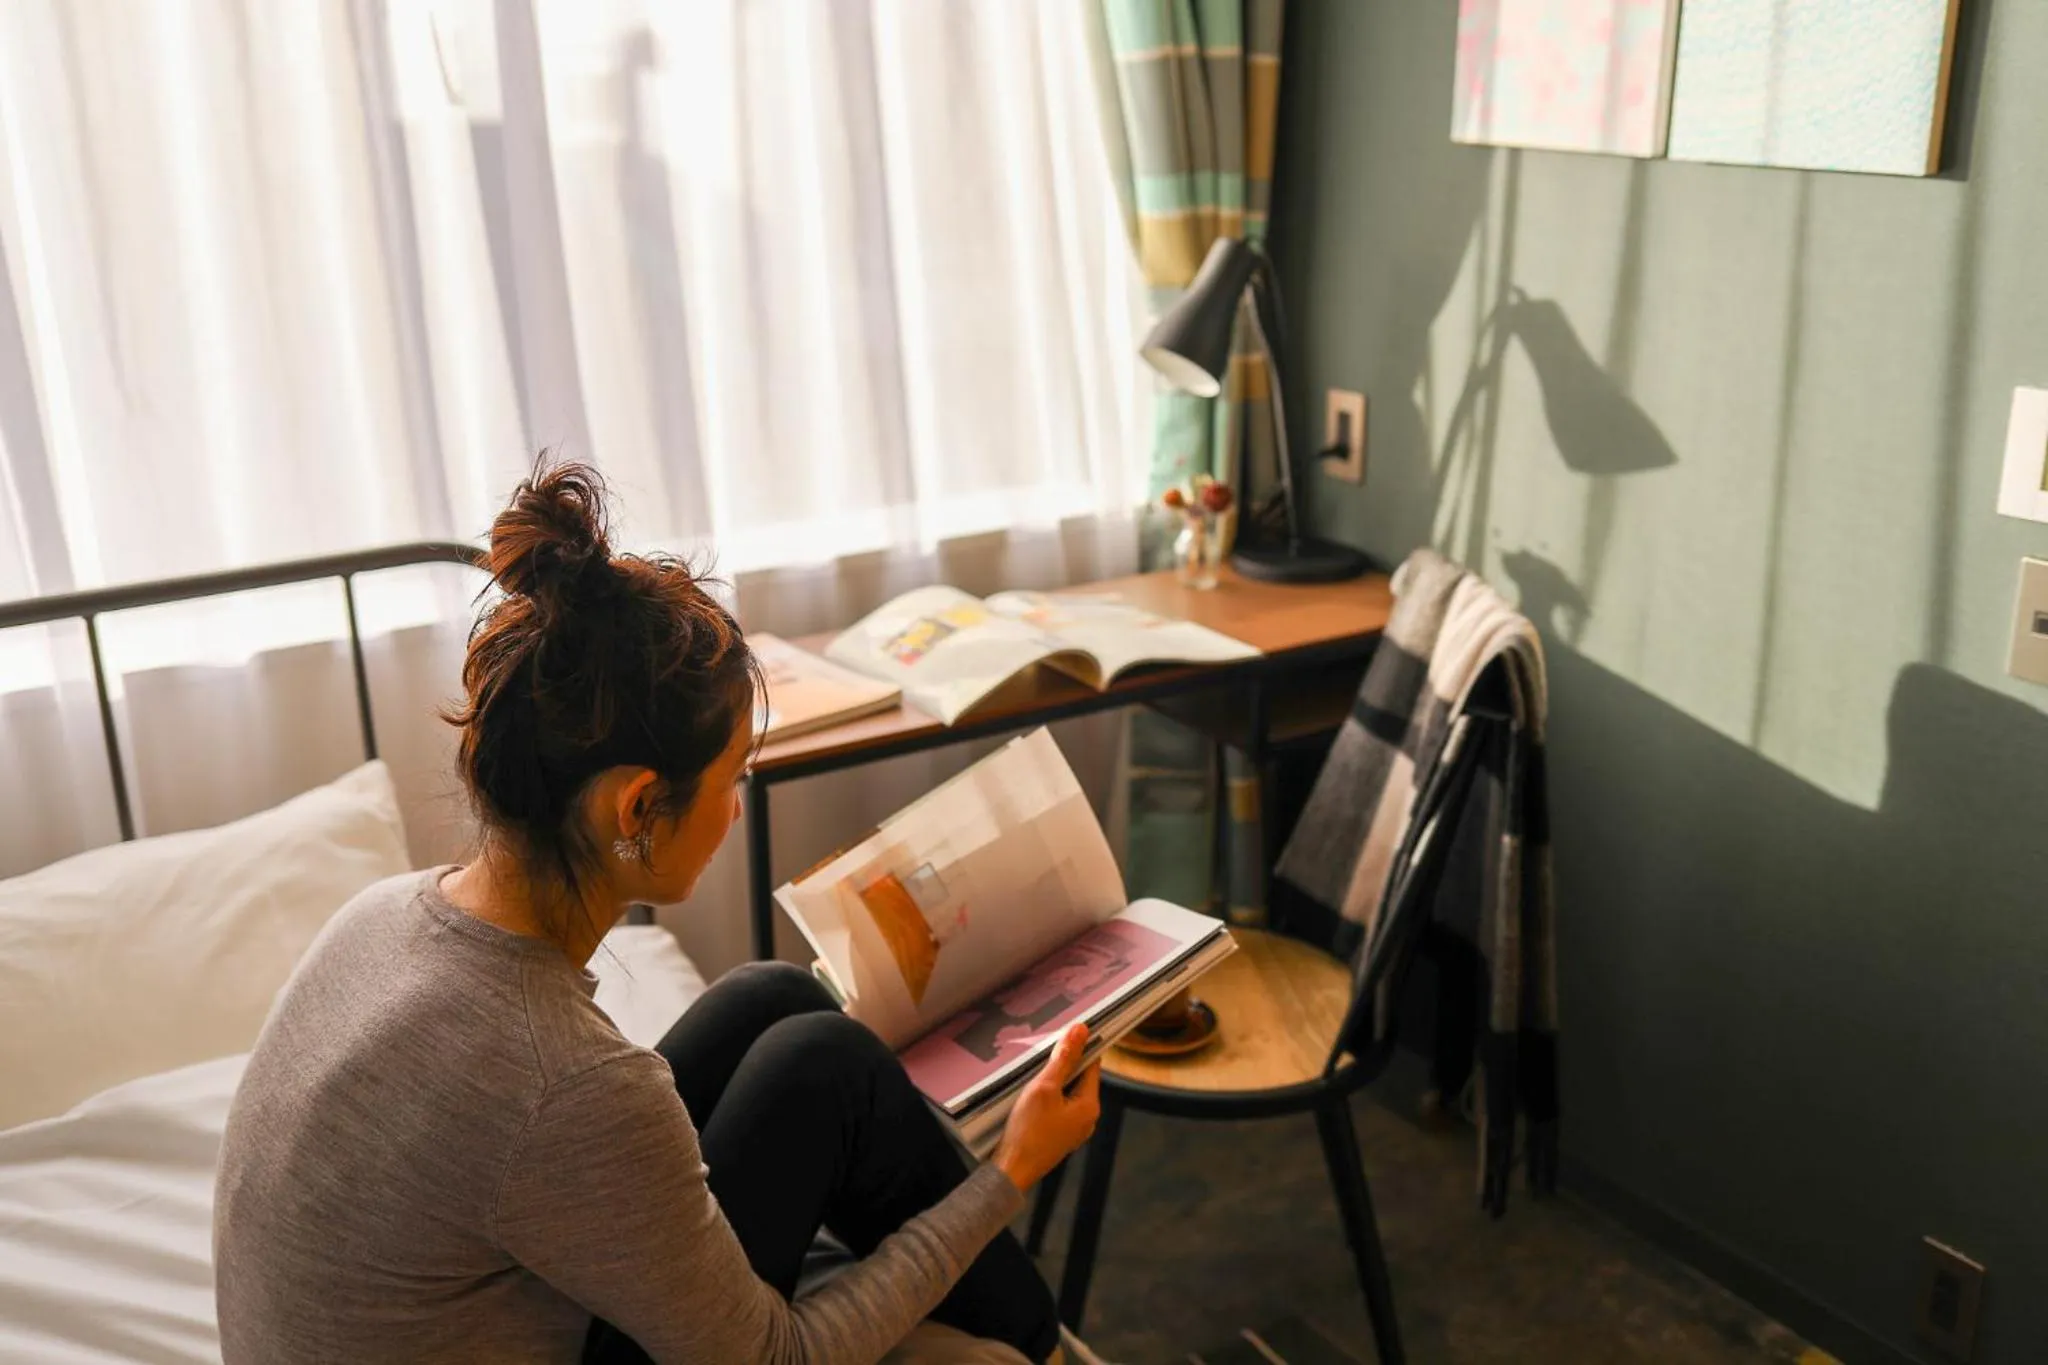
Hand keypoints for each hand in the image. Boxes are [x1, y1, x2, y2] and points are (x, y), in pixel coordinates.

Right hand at [992, 1023, 1100, 1191]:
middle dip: (1065, 1063)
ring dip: (1054, 1080)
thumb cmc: (1028, 1131)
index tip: (1068, 1030)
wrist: (1012, 1171)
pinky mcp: (1059, 1136)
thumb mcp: (1044, 1088)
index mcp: (1090, 1106)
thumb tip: (1080, 1030)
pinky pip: (1058, 1107)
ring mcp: (1073, 1129)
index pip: (1093, 1064)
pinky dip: (1048, 1096)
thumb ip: (1063, 1059)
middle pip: (1080, 1079)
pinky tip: (1031, 1093)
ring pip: (1068, 1093)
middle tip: (1045, 1050)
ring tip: (1034, 1070)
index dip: (1082, 1045)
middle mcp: (1087, 1119)